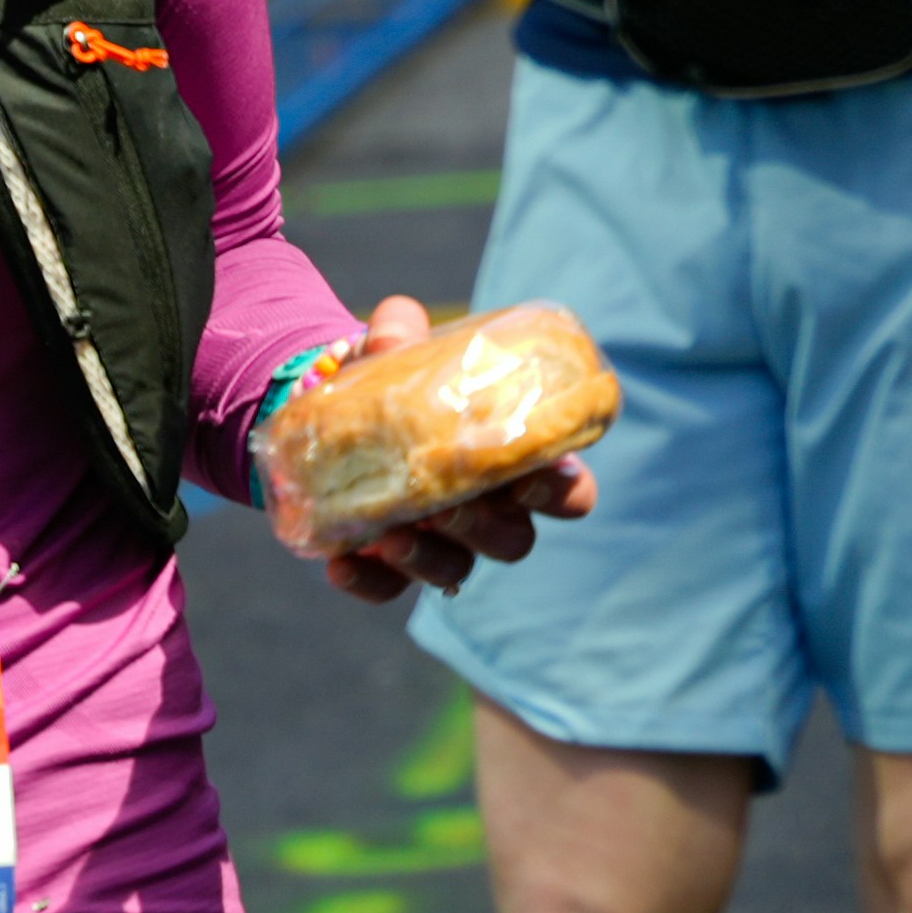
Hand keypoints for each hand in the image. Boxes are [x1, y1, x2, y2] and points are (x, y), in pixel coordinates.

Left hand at [294, 295, 605, 606]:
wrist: (342, 416)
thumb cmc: (403, 383)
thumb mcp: (404, 352)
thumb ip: (402, 332)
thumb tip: (396, 322)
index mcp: (517, 460)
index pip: (571, 493)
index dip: (559, 493)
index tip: (526, 475)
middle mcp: (490, 510)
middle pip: (515, 541)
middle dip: (485, 528)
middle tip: (447, 505)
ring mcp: (442, 542)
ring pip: (457, 571)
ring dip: (428, 559)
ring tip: (388, 536)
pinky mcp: (390, 566)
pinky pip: (387, 591)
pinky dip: (368, 582)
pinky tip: (340, 563)